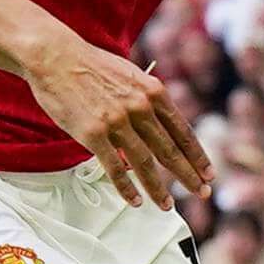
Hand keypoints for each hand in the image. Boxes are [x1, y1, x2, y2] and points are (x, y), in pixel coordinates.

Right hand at [23, 39, 211, 208]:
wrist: (56, 57)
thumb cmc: (92, 65)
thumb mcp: (132, 75)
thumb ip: (149, 99)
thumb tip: (162, 124)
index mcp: (153, 92)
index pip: (183, 131)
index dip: (197, 155)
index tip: (208, 173)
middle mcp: (140, 108)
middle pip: (170, 150)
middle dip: (188, 176)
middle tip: (202, 193)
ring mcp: (117, 122)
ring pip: (144, 164)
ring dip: (158, 189)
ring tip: (167, 206)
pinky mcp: (94, 134)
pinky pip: (114, 168)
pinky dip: (126, 188)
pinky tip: (135, 200)